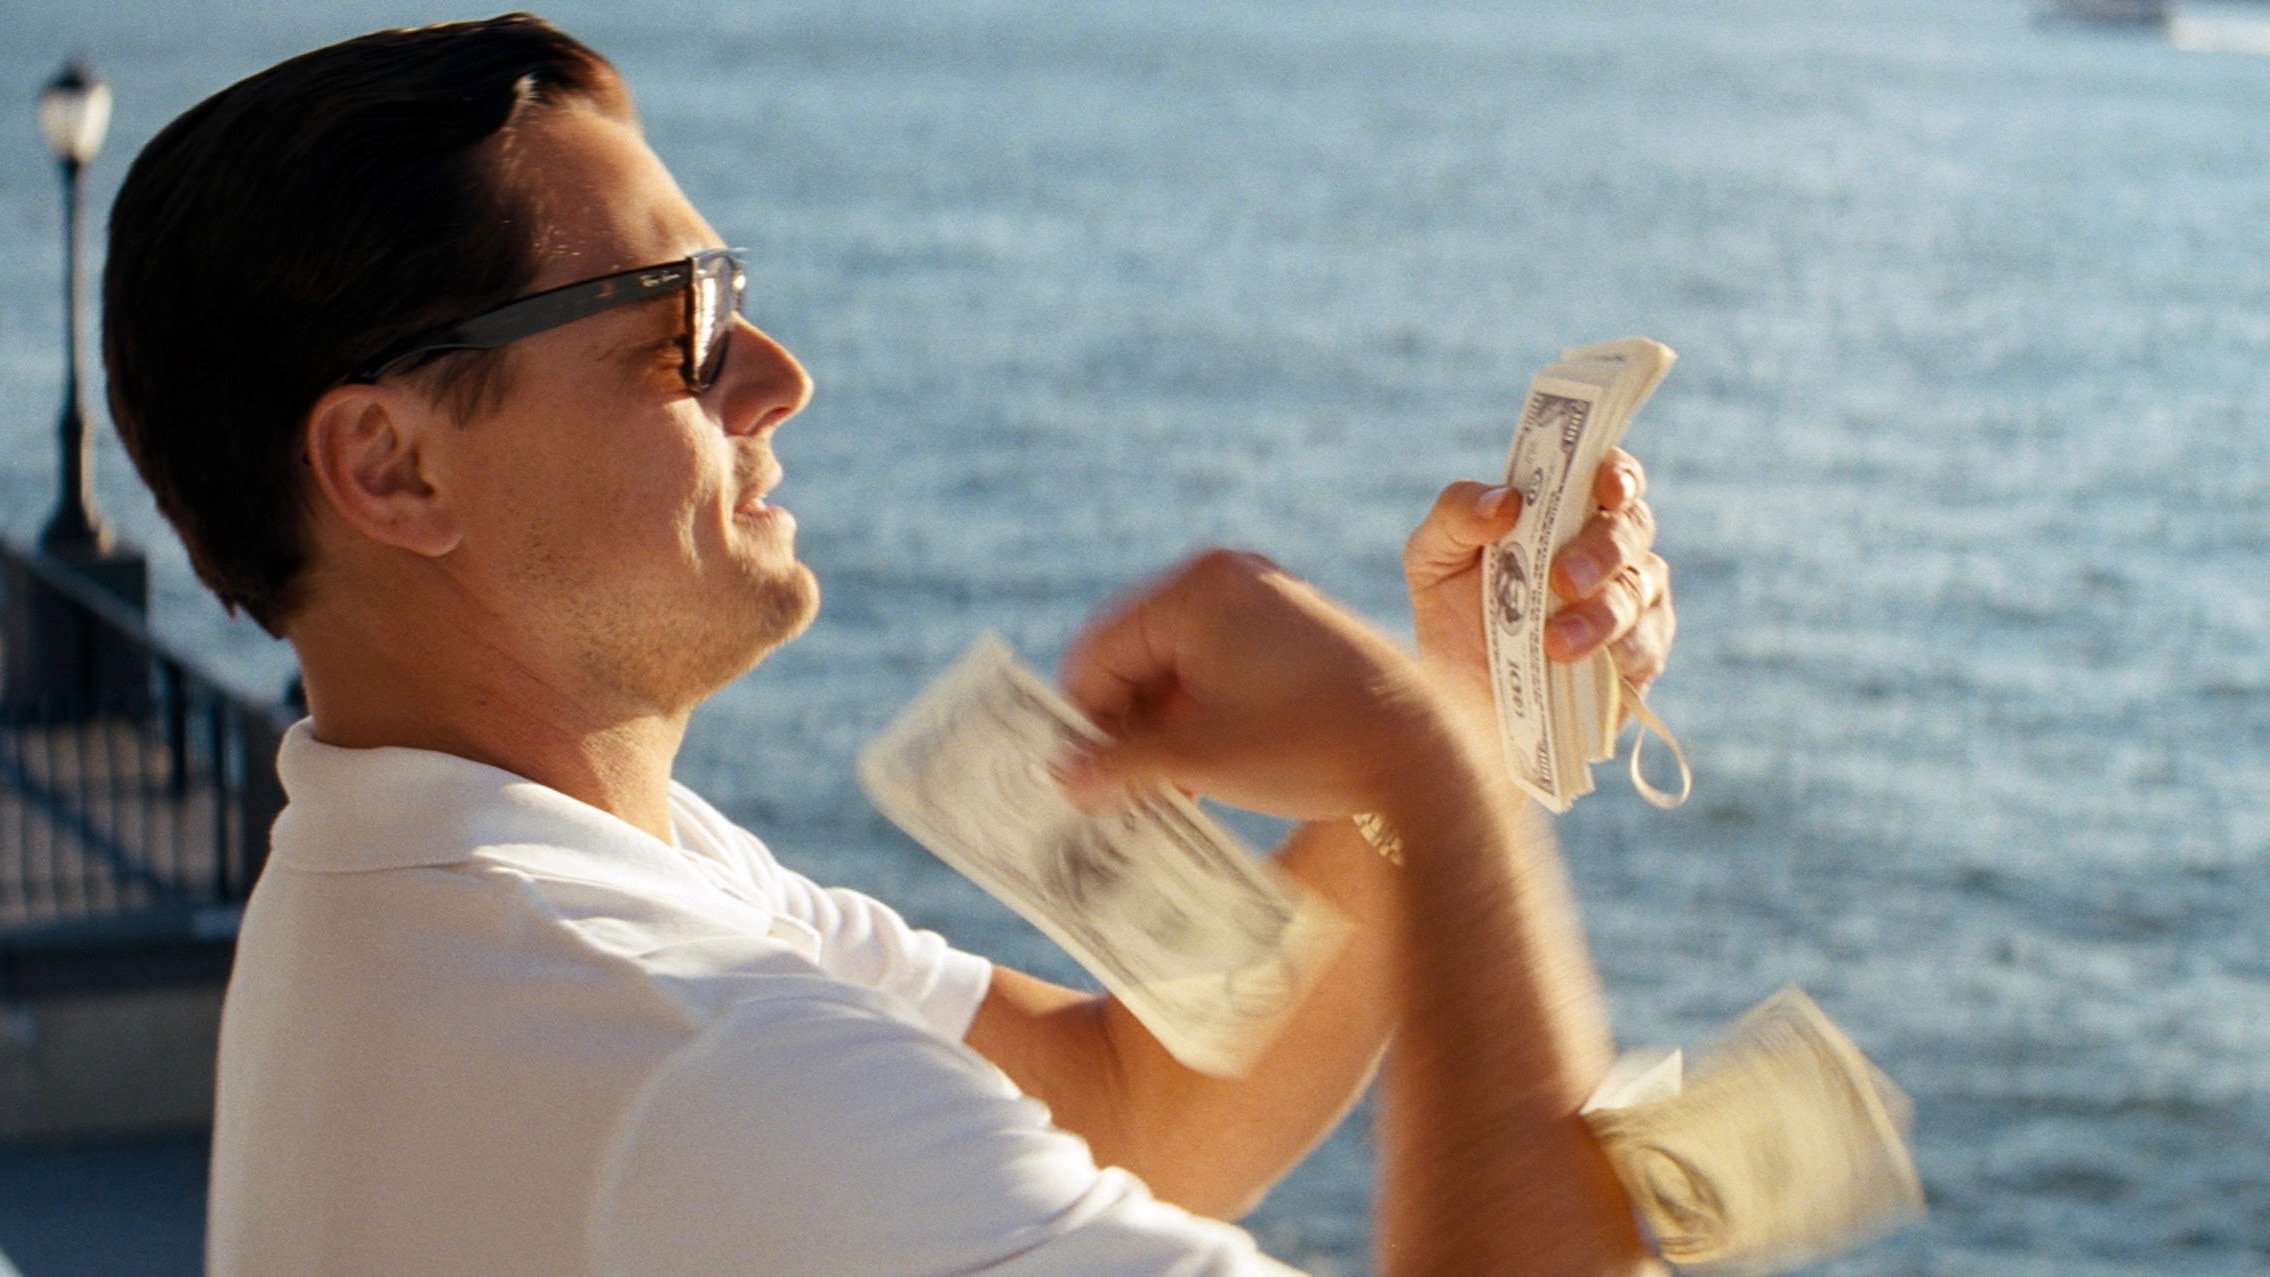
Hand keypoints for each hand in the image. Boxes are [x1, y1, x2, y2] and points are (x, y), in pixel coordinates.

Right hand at [1056, 549, 1462, 822]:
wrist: (1426, 753)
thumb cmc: (1310, 744)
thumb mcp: (1200, 759)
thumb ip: (1119, 764)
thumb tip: (1064, 778)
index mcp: (1198, 588)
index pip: (1102, 650)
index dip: (1083, 718)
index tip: (1081, 778)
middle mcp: (1231, 579)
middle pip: (1140, 657)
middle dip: (1127, 727)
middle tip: (1119, 794)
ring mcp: (1267, 603)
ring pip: (1181, 670)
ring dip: (1164, 732)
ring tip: (1167, 796)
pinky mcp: (1295, 634)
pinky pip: (1222, 671)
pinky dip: (1205, 719)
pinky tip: (1206, 777)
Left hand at [1403, 447, 1674, 706]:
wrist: (1457, 704)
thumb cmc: (1452, 615)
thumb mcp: (1432, 559)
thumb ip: (1456, 514)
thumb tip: (1505, 499)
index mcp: (1568, 513)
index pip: (1611, 475)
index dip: (1617, 474)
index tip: (1605, 488)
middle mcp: (1611, 552)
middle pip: (1631, 529)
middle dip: (1601, 551)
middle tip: (1563, 580)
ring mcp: (1632, 604)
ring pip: (1639, 591)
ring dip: (1601, 615)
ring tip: (1555, 644)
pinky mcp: (1638, 660)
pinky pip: (1646, 647)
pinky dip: (1618, 653)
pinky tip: (1580, 664)